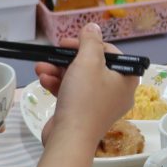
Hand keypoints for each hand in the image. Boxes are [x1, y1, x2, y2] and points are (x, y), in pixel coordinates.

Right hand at [37, 27, 135, 146]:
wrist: (70, 139)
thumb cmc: (84, 97)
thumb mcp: (88, 62)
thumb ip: (91, 41)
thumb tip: (93, 28)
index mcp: (126, 79)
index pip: (111, 53)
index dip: (90, 44)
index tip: (71, 42)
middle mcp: (116, 92)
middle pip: (93, 66)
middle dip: (68, 58)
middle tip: (55, 52)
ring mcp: (99, 104)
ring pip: (78, 79)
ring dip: (58, 70)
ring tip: (41, 67)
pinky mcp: (83, 113)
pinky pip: (72, 93)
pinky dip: (58, 85)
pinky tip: (43, 80)